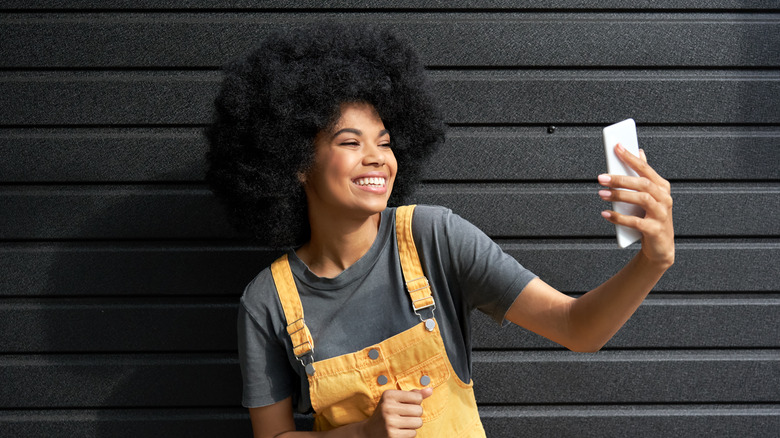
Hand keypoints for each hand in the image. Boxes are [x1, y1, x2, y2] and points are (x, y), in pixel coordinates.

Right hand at [360, 388, 432, 437]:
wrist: (369, 432)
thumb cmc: (387, 412)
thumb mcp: (396, 400)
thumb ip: (413, 394)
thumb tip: (430, 390)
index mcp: (389, 395)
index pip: (417, 397)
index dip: (415, 403)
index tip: (405, 405)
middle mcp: (388, 407)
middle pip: (419, 410)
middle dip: (415, 415)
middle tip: (404, 416)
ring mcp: (389, 422)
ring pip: (418, 423)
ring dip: (414, 425)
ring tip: (402, 423)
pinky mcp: (392, 435)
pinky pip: (413, 433)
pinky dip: (409, 433)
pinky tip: (399, 431)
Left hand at [598, 144, 674, 267]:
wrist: (660, 247)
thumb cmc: (650, 217)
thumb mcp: (648, 196)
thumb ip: (643, 175)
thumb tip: (638, 151)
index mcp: (662, 187)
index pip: (645, 169)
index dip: (631, 158)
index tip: (616, 147)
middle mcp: (665, 199)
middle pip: (642, 184)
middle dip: (621, 179)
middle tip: (601, 177)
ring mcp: (662, 215)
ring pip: (641, 199)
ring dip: (620, 195)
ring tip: (601, 194)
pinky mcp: (655, 230)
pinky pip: (636, 222)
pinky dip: (619, 217)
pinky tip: (606, 214)